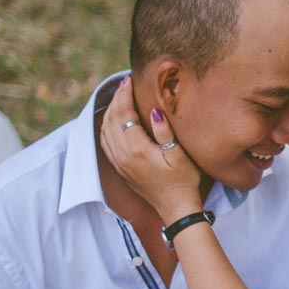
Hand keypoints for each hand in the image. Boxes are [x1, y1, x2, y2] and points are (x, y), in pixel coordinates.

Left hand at [100, 76, 203, 220]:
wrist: (176, 208)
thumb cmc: (183, 180)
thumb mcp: (179, 155)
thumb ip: (165, 132)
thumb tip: (153, 111)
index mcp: (137, 149)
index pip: (124, 115)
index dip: (125, 95)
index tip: (129, 80)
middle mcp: (123, 156)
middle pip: (111, 120)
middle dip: (116, 99)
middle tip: (124, 84)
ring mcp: (120, 164)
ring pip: (105, 131)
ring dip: (110, 112)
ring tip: (119, 98)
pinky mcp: (121, 169)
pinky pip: (106, 144)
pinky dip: (106, 127)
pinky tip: (113, 121)